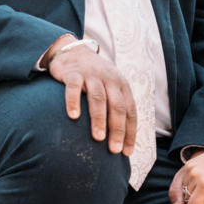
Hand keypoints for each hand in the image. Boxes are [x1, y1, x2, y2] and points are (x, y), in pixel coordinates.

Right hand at [47, 38, 136, 157]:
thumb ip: (115, 106)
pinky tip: (73, 116)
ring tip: (98, 138)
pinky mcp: (73, 73)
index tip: (126, 152)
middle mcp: (110, 79)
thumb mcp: (109, 86)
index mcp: (122, 85)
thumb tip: (119, 139)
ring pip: (98, 98)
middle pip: (117, 106)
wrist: (73, 51)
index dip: (130, 132)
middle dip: (117, 129)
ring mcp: (91, 75)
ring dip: (99, 119)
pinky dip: (74, 102)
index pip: (130, 111)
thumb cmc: (94, 76)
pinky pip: (74, 88)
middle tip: (114, 149)